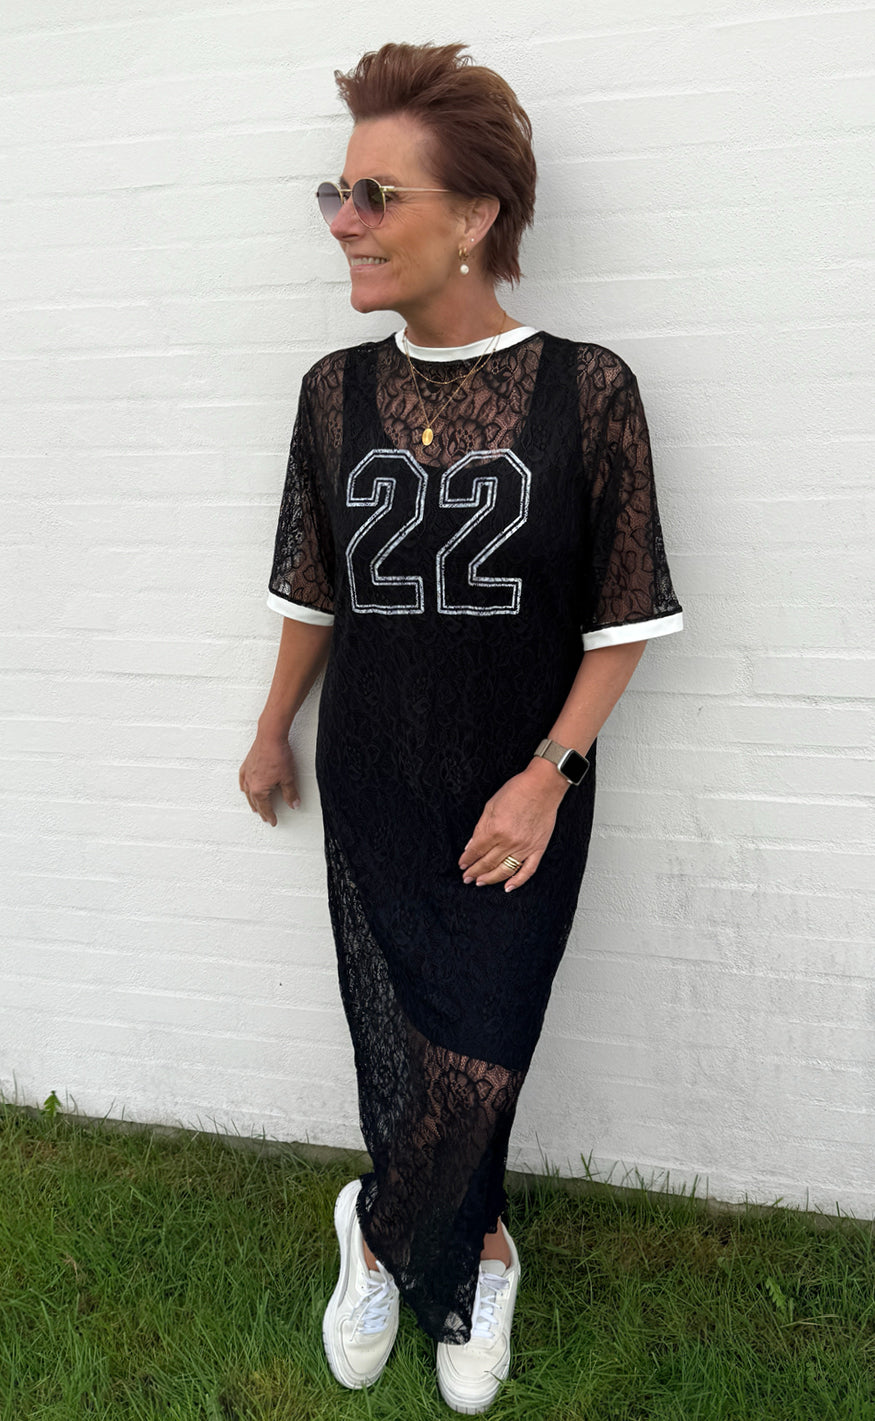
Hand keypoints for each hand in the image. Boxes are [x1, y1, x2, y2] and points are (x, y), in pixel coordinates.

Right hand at [238, 733, 299, 825]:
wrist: (270, 737)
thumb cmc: (278, 755)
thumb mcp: (288, 778)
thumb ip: (290, 794)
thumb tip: (294, 804)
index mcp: (259, 790)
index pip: (265, 808)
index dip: (270, 816)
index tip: (273, 822)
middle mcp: (250, 784)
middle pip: (255, 802)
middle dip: (261, 811)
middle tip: (265, 817)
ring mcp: (247, 774)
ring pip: (247, 793)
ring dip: (252, 802)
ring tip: (254, 808)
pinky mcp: (247, 765)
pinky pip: (242, 780)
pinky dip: (244, 787)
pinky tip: (244, 789)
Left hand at [458, 759, 567, 891]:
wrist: (542, 786)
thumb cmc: (517, 791)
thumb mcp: (491, 805)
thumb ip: (480, 828)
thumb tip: (471, 846)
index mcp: (495, 829)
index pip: (476, 850)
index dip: (467, 859)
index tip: (462, 864)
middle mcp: (509, 841)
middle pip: (488, 863)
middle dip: (474, 872)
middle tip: (466, 878)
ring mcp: (525, 847)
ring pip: (504, 870)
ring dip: (490, 879)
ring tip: (480, 882)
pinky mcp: (538, 849)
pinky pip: (528, 870)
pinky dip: (517, 881)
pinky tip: (507, 887)